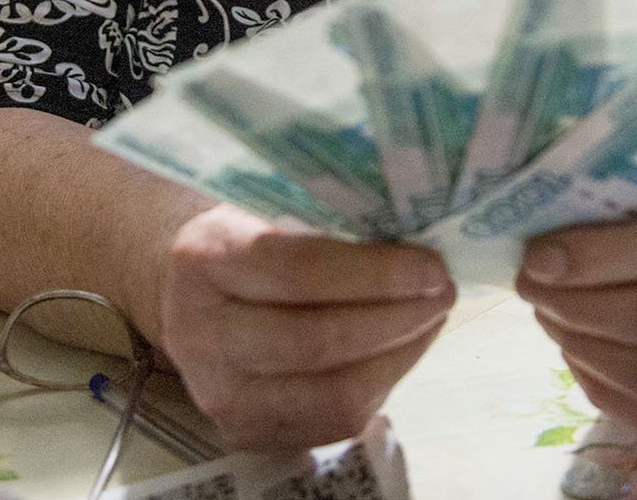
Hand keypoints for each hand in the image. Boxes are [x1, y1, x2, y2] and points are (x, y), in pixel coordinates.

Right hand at [157, 204, 453, 450]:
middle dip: (396, 317)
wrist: (193, 295)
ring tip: (430, 317)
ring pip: (333, 392)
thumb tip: (414, 224)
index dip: (372, 272)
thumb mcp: (270, 204)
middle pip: (315, 340)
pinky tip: (402, 346)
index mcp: (202, 259)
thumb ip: (328, 213)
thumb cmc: (247, 235)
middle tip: (443, 290)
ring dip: (399, 353)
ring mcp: (219, 392)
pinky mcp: (246, 431)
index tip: (429, 264)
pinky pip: (334, 420)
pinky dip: (383, 381)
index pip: (295, 270)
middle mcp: (198, 333)